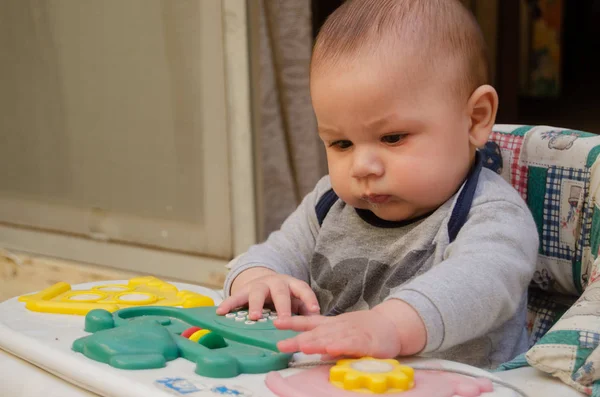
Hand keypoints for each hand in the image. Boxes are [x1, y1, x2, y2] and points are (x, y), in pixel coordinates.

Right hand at [216, 271, 319, 319]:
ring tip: (254, 317)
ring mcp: (258, 285)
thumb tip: (315, 325)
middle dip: (282, 306)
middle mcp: (275, 282)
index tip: (314, 310)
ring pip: (257, 293)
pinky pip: (235, 297)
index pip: (302, 289)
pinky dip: (228, 304)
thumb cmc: (283, 296)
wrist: (263, 281)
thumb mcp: (295, 301)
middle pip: (280, 292)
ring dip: (256, 305)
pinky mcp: (243, 290)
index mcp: (291, 284)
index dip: (309, 298)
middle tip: (283, 321)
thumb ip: (304, 311)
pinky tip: (221, 312)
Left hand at [274, 300, 425, 357]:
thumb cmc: (363, 330)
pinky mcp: (366, 342)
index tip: (275, 323)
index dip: (292, 322)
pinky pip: (352, 345)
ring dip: (316, 343)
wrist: (390, 325)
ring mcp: (352, 334)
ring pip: (332, 339)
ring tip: (302, 347)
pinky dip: (342, 346)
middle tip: (281, 345)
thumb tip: (301, 342)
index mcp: (331, 325)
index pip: (309, 322)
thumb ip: (322, 336)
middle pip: (315, 334)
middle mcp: (338, 328)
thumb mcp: (338, 329)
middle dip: (297, 339)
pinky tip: (332, 350)